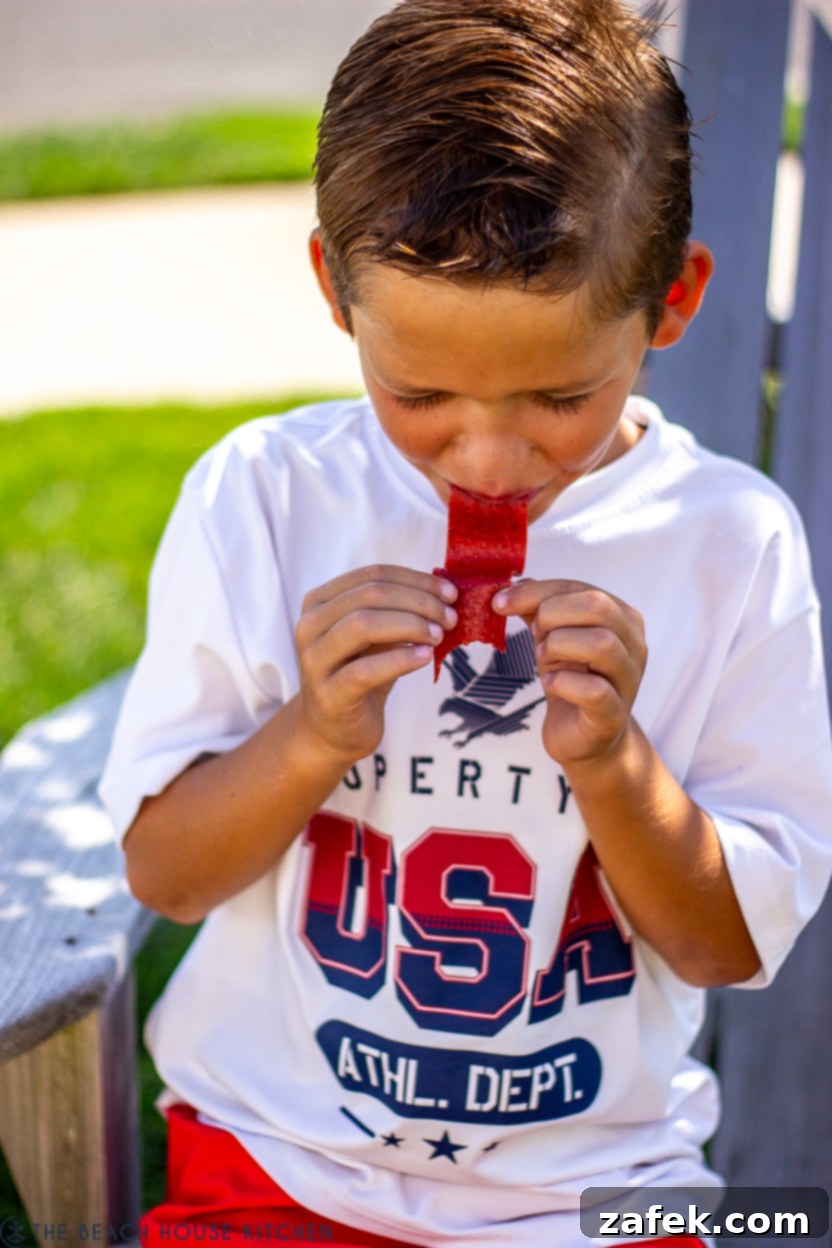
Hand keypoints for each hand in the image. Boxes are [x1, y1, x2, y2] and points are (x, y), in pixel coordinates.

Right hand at [295, 565, 457, 761]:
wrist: (333, 729)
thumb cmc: (359, 675)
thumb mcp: (377, 637)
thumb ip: (398, 611)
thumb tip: (445, 591)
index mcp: (320, 602)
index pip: (372, 575)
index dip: (416, 580)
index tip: (450, 593)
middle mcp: (310, 626)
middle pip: (370, 595)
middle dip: (418, 602)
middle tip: (450, 617)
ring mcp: (314, 661)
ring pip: (363, 625)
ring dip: (410, 626)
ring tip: (438, 636)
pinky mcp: (328, 694)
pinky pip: (365, 671)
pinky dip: (400, 660)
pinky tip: (425, 658)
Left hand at [493, 579, 645, 766]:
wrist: (584, 737)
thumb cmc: (572, 679)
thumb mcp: (553, 637)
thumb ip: (538, 608)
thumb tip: (509, 584)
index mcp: (622, 617)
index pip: (580, 587)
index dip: (535, 591)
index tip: (499, 602)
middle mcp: (634, 644)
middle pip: (598, 606)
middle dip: (552, 616)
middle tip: (535, 637)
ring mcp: (628, 679)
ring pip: (601, 643)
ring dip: (558, 647)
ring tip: (543, 660)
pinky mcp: (615, 712)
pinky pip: (593, 690)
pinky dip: (562, 683)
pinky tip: (550, 684)